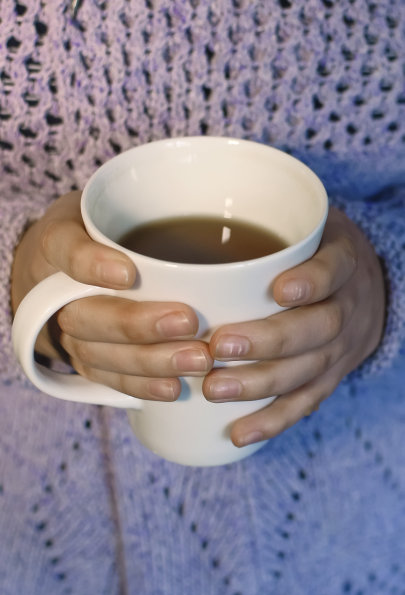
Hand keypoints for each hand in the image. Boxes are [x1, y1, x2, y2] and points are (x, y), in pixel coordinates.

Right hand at [11, 191, 212, 399]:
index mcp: (59, 243)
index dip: (91, 264)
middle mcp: (56, 293)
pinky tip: (173, 388)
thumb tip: (220, 219)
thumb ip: (147, 207)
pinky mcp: (86, 359)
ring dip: (149, 361)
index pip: (65, 250)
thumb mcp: (111, 206)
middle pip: (87, 315)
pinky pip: (107, 378)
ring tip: (197, 360)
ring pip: (100, 354)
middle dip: (137, 324)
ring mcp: (70, 332)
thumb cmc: (100, 231)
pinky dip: (140, 385)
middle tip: (188, 321)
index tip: (128, 272)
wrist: (60, 271)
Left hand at [202, 207, 384, 446]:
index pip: (334, 270)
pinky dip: (273, 420)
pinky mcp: (328, 378)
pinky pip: (305, 404)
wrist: (365, 291)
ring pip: (307, 372)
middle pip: (318, 329)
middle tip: (219, 347)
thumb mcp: (307, 227)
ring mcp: (340, 349)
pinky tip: (239, 433)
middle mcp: (347, 308)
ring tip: (215, 390)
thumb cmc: (316, 255)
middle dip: (268, 341)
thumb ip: (267, 224)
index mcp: (342, 263)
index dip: (312, 281)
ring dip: (261, 384)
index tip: (278, 289)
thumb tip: (183, 227)